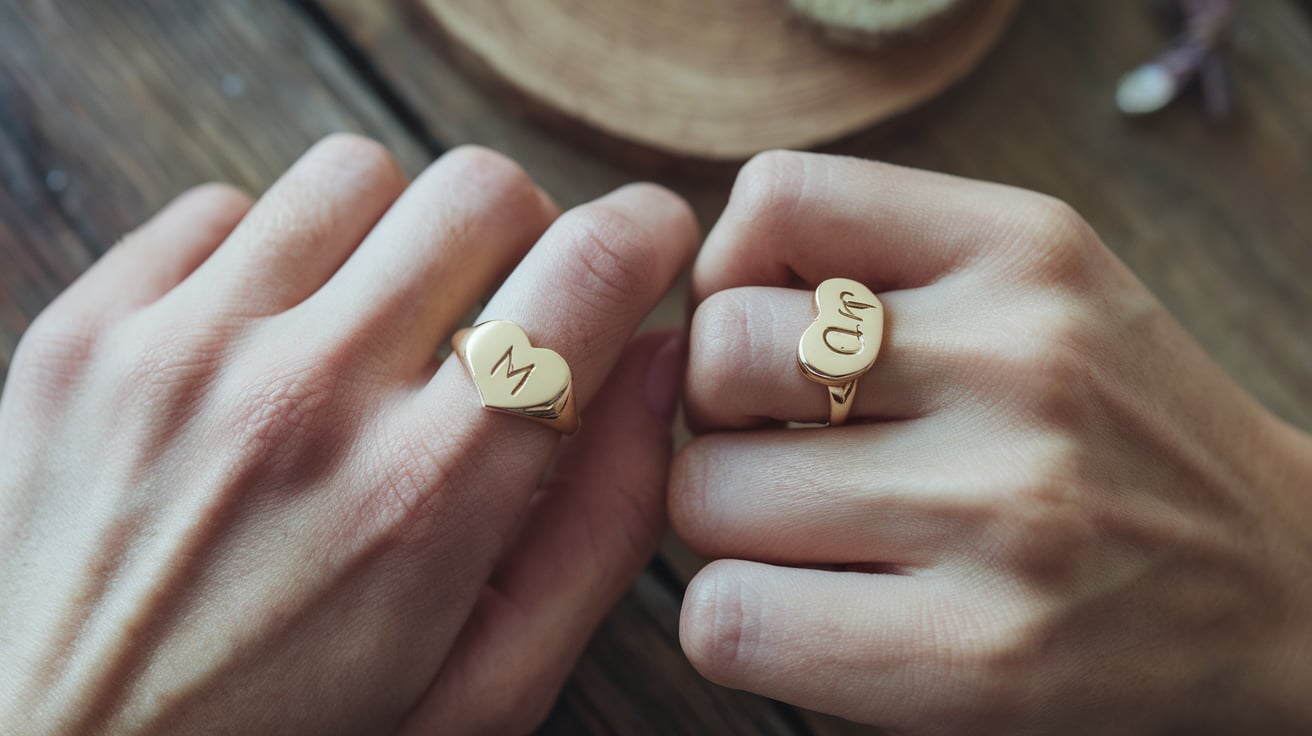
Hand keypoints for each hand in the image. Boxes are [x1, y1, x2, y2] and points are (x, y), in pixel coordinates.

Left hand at [0, 135, 695, 734]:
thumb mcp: (490, 685)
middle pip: (482, 191)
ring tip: (380, 332)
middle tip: (506, 319)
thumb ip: (604, 524)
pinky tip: (270, 347)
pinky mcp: (86, 333)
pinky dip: (274, 257)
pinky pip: (223, 207)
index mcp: (429, 494)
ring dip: (399, 238)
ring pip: (357, 174)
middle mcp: (305, 398)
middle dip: (529, 239)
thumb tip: (660, 362)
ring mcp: (178, 351)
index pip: (588, 269)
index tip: (645, 249)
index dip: (648, 234)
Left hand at [670, 151, 1311, 733]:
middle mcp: (1020, 362)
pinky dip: (735, 620)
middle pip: (716, 355)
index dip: (729, 273)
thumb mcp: (1037, 289)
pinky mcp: (984, 658)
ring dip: (723, 520)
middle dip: (716, 410)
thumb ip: (883, 266)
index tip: (766, 335)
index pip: (776, 199)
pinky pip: (731, 620)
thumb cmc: (1113, 436)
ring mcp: (1004, 512)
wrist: (1280, 588)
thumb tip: (696, 304)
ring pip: (703, 492)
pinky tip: (804, 612)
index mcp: (1025, 248)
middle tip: (773, 447)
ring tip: (803, 532)